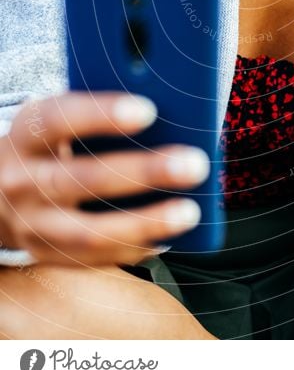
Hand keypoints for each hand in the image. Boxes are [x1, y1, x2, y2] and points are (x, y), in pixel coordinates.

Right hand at [0, 92, 209, 266]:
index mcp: (27, 133)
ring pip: (90, 232)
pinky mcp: (45, 254)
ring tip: (190, 212)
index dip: (103, 114)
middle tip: (195, 164)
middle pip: (84, 179)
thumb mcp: (60, 119)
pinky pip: (95, 259)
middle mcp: (22, 180)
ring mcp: (32, 224)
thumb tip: (168, 112)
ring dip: (146, 223)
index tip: (150, 110)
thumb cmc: (50, 142)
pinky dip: (135, 248)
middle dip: (144, 172)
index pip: (58, 119)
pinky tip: (169, 237)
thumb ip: (100, 115)